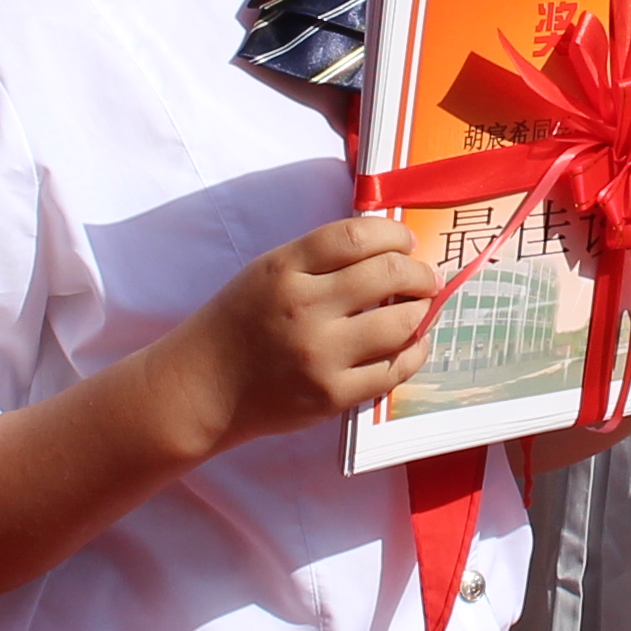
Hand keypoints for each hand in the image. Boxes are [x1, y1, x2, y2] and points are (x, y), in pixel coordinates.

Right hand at [165, 216, 439, 452]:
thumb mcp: (268, 272)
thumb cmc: (241, 322)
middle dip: (420, 272)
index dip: (394, 234)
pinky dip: (413, 352)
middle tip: (427, 278)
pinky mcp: (331, 395)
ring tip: (420, 309)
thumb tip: (390, 250)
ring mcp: (320, 355)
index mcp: (285, 269)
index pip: (357, 236)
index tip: (407, 242)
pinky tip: (412, 343)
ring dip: (422, 311)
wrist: (203, 386)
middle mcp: (304, 308)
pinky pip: (393, 371)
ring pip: (400, 324)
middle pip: (388, 274)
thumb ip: (321, 259)